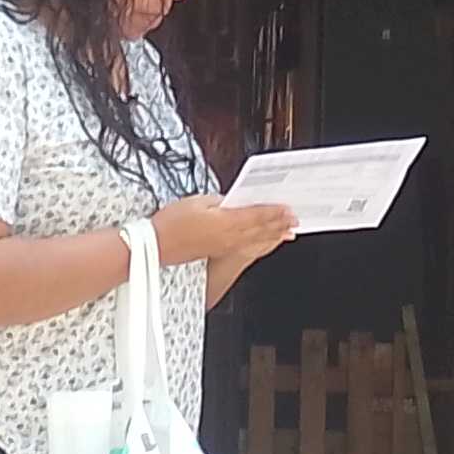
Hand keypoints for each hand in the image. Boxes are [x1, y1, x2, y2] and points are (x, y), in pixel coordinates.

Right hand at [154, 194, 296, 269]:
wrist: (157, 246)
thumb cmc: (172, 224)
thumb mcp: (197, 201)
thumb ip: (220, 200)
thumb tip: (233, 201)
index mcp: (227, 221)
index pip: (258, 215)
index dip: (275, 212)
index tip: (288, 208)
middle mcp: (230, 237)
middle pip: (262, 230)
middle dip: (280, 224)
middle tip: (296, 220)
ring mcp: (225, 247)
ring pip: (257, 241)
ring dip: (274, 237)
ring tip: (287, 234)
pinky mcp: (219, 253)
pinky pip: (247, 249)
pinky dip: (260, 245)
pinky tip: (264, 244)